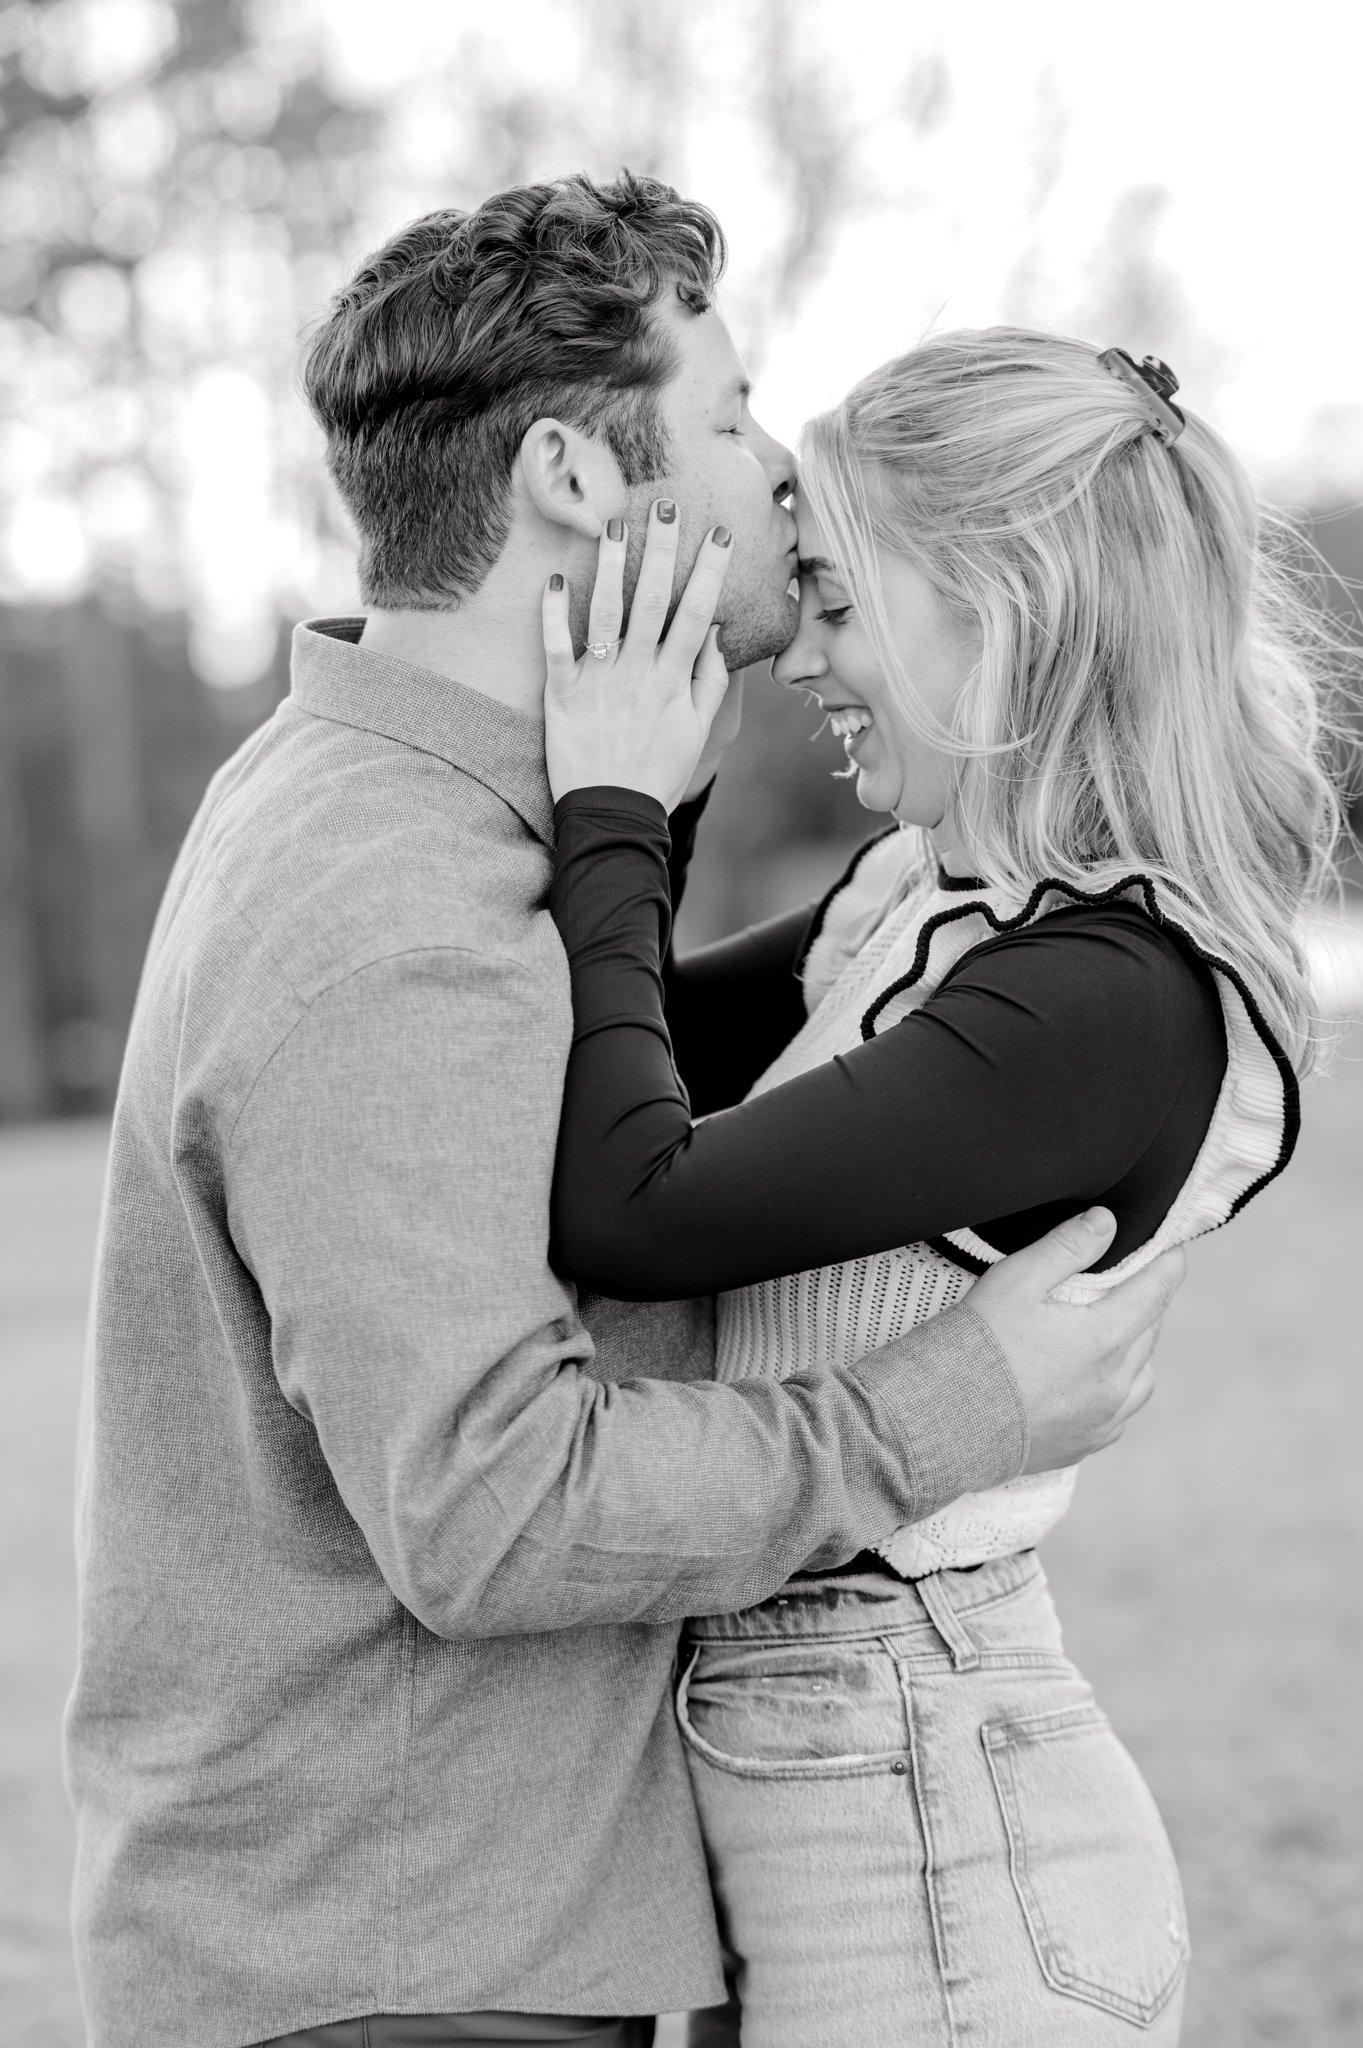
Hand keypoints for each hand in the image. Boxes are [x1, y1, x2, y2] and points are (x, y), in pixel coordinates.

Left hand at [543, 501, 733, 813]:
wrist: (614, 817)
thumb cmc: (659, 775)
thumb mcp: (698, 732)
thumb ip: (707, 680)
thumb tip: (711, 630)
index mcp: (673, 682)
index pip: (695, 614)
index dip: (709, 573)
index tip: (719, 535)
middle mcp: (638, 674)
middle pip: (652, 601)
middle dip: (662, 550)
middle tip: (667, 505)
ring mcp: (599, 682)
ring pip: (606, 613)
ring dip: (611, 565)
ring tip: (614, 523)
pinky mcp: (562, 696)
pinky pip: (556, 647)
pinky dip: (554, 613)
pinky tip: (557, 578)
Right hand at [964, 1208, 1183, 1474]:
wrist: (944, 1421)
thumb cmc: (978, 1346)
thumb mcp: (1016, 1280)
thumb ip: (1066, 1246)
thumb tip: (1105, 1222)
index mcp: (1105, 1338)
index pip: (1157, 1291)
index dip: (1169, 1265)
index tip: (1173, 1249)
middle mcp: (1115, 1383)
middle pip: (1150, 1331)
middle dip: (1144, 1303)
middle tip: (1125, 1284)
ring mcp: (1104, 1418)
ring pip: (1142, 1375)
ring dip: (1134, 1350)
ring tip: (1107, 1333)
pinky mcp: (1087, 1444)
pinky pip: (1120, 1412)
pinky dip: (1116, 1389)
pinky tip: (1090, 1379)